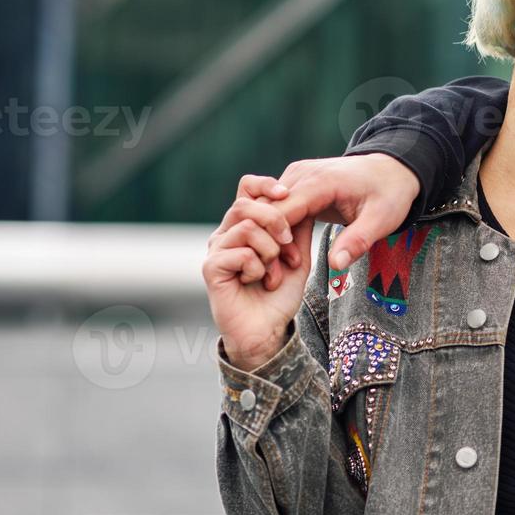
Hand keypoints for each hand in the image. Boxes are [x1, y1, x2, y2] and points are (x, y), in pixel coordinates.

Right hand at [204, 202, 313, 371]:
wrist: (268, 329)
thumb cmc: (280, 293)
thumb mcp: (298, 254)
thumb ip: (298, 227)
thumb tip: (304, 199)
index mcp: (246, 225)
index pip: (247, 188)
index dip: (265, 185)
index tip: (286, 193)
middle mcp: (226, 233)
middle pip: (245, 204)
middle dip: (275, 221)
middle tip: (288, 245)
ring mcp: (216, 250)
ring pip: (246, 228)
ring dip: (270, 251)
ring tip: (274, 272)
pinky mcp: (211, 268)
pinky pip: (241, 253)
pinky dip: (259, 268)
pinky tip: (260, 282)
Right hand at [235, 153, 420, 284]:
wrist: (393, 169)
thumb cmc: (389, 193)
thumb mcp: (381, 219)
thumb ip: (358, 241)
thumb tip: (336, 265)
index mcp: (319, 181)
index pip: (280, 211)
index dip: (277, 239)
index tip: (288, 264)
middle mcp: (301, 173)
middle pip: (266, 209)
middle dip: (269, 239)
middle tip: (282, 269)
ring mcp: (296, 175)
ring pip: (267, 207)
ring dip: (270, 234)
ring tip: (287, 261)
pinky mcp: (296, 181)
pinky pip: (277, 205)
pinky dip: (277, 226)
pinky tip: (288, 247)